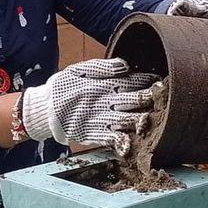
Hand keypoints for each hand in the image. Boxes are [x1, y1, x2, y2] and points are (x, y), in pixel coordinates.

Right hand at [19, 58, 158, 147]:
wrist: (42, 110)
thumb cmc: (63, 88)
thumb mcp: (79, 71)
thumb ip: (102, 67)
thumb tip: (126, 65)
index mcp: (102, 85)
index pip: (130, 81)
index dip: (147, 80)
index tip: (161, 80)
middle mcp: (103, 102)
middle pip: (132, 100)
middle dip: (150, 98)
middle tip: (164, 96)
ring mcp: (99, 119)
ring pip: (126, 120)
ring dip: (142, 120)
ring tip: (153, 119)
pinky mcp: (92, 134)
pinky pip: (110, 139)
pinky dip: (121, 142)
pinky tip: (131, 142)